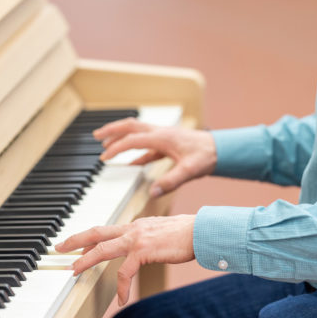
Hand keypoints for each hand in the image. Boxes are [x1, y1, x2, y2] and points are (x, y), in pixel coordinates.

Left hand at [55, 214, 195, 304]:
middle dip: (76, 240)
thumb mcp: (163, 232)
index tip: (77, 244)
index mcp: (137, 225)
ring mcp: (137, 238)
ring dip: (86, 260)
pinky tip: (122, 300)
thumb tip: (145, 247)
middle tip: (59, 247)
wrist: (200, 231)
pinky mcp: (144, 250)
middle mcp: (133, 228)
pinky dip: (122, 287)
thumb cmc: (187, 233)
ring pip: (103, 248)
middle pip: (97, 232)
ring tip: (75, 271)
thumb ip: (150, 238)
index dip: (90, 237)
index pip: (107, 230)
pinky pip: (125, 271)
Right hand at [94, 119, 216, 197]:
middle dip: (112, 129)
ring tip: (106, 143)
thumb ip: (171, 181)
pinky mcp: (167, 143)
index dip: (117, 147)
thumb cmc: (207, 156)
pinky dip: (136, 151)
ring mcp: (163, 136)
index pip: (133, 139)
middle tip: (96, 135)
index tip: (104, 157)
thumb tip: (152, 191)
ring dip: (121, 135)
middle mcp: (161, 132)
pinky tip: (131, 163)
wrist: (221, 149)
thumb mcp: (189, 170)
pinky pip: (147, 144)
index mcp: (162, 137)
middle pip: (131, 126)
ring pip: (137, 131)